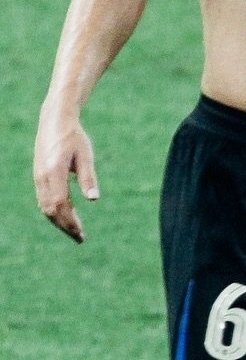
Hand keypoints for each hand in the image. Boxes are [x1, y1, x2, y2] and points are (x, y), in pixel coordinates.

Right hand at [34, 109, 99, 241]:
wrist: (54, 121)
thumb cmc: (73, 137)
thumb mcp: (85, 155)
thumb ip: (88, 177)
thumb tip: (94, 199)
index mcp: (54, 172)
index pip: (61, 204)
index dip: (70, 221)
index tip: (81, 233)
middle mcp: (42, 177)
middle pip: (51, 210)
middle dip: (65, 226)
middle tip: (80, 238)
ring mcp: (38, 177)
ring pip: (45, 207)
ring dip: (59, 221)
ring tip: (74, 231)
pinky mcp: (38, 177)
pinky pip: (44, 200)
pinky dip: (54, 212)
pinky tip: (67, 216)